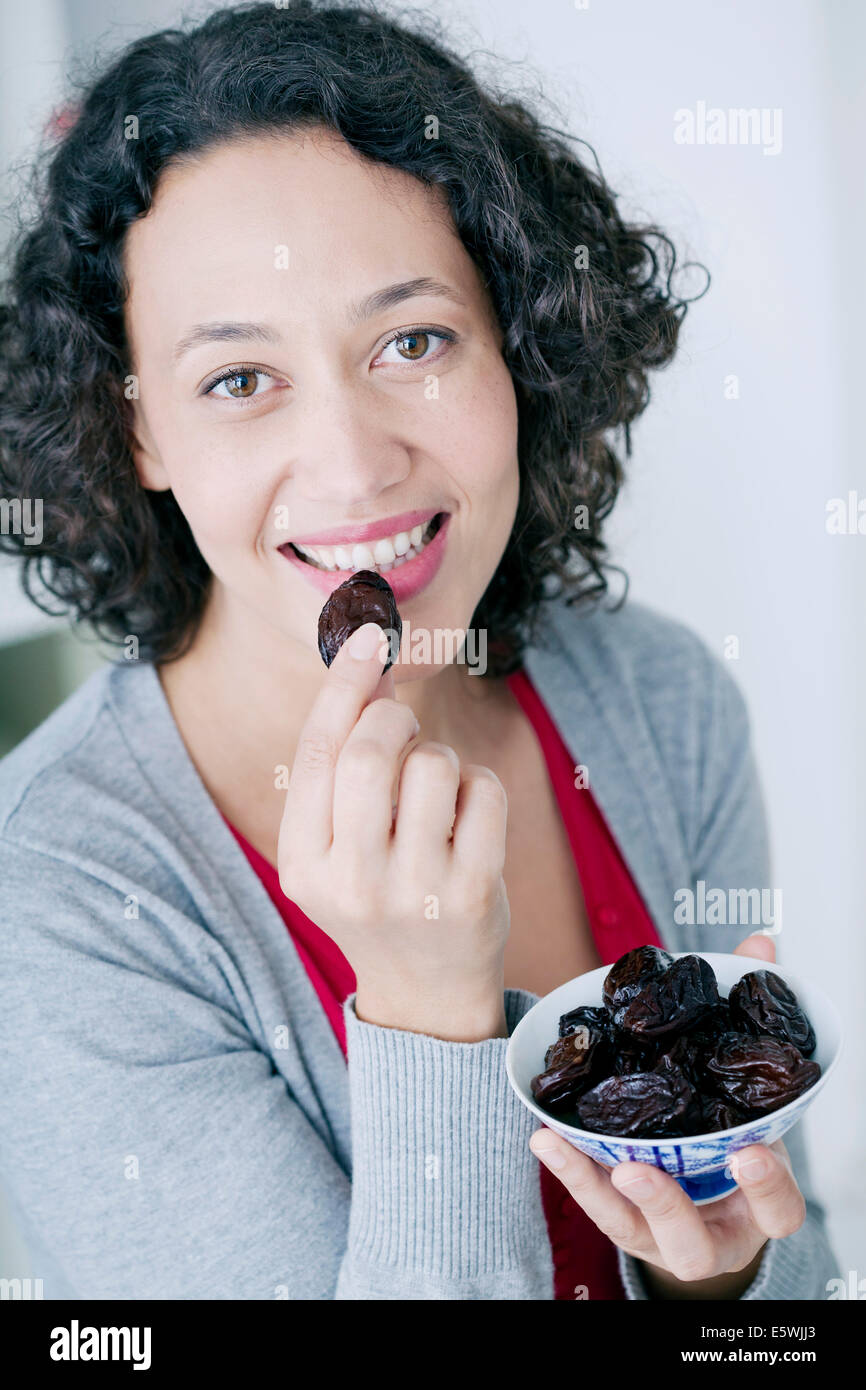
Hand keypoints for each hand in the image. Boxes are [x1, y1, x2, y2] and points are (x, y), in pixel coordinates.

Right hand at [278, 621, 510, 1040]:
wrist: (425, 994)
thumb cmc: (380, 896)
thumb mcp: (339, 845)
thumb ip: (343, 766)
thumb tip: (370, 667)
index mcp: (301, 864)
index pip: (317, 752)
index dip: (344, 684)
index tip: (370, 635)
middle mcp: (349, 881)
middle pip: (373, 752)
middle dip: (397, 719)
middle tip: (407, 729)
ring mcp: (413, 892)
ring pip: (435, 765)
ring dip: (442, 758)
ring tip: (438, 794)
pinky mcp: (472, 894)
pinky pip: (484, 791)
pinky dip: (480, 787)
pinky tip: (469, 820)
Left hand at [529, 934, 806, 1295]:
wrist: (714, 1199)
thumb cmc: (735, 1134)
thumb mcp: (750, 1092)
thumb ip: (750, 1021)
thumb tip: (759, 944)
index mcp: (758, 1203)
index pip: (777, 1209)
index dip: (766, 1187)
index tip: (748, 1153)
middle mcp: (710, 1231)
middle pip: (692, 1243)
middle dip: (665, 1205)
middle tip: (637, 1167)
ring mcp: (660, 1234)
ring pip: (629, 1228)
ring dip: (594, 1188)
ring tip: (561, 1144)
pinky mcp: (621, 1220)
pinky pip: (592, 1202)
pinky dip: (569, 1169)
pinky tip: (542, 1132)